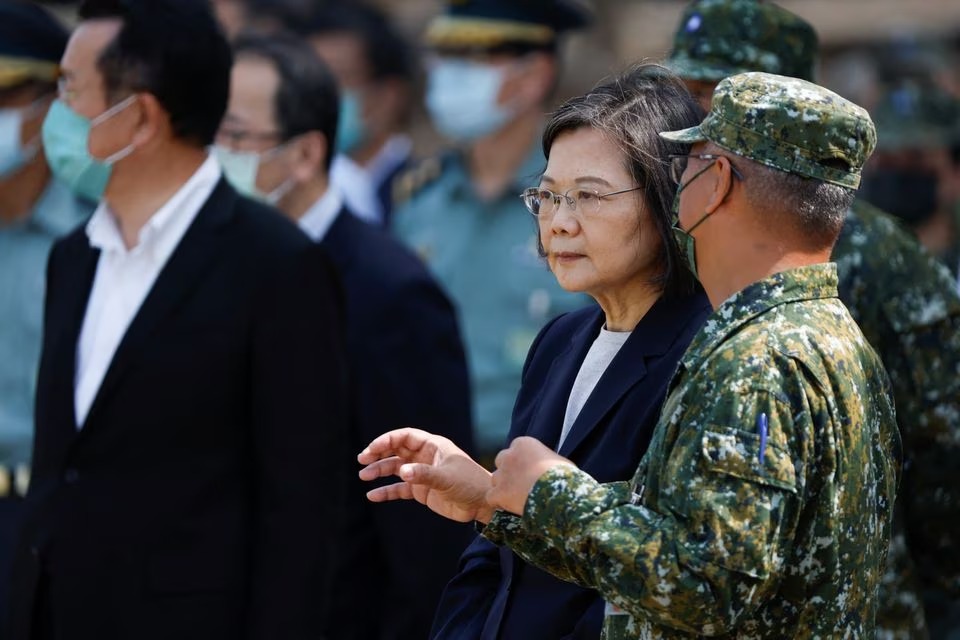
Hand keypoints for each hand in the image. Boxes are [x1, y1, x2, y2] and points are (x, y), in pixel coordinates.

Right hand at [358, 428, 493, 522]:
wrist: (482, 504)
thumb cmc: (470, 484)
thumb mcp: (447, 478)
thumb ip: (424, 475)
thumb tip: (403, 472)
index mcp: (433, 446)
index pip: (405, 437)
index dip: (387, 440)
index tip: (371, 449)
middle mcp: (424, 457)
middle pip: (396, 450)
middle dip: (379, 453)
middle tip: (362, 460)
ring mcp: (421, 473)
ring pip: (395, 468)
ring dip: (379, 471)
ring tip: (363, 476)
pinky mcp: (421, 490)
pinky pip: (399, 488)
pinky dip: (386, 491)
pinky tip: (373, 495)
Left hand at [487, 436, 575, 516]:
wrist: (560, 494)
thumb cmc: (565, 477)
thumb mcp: (557, 460)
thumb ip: (544, 459)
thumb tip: (547, 466)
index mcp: (524, 444)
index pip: (515, 449)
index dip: (521, 461)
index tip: (528, 471)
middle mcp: (509, 455)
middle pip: (501, 461)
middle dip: (508, 471)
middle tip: (520, 483)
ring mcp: (502, 474)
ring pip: (496, 479)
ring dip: (503, 487)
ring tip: (518, 498)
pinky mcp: (498, 493)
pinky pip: (491, 497)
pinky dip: (499, 503)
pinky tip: (511, 508)